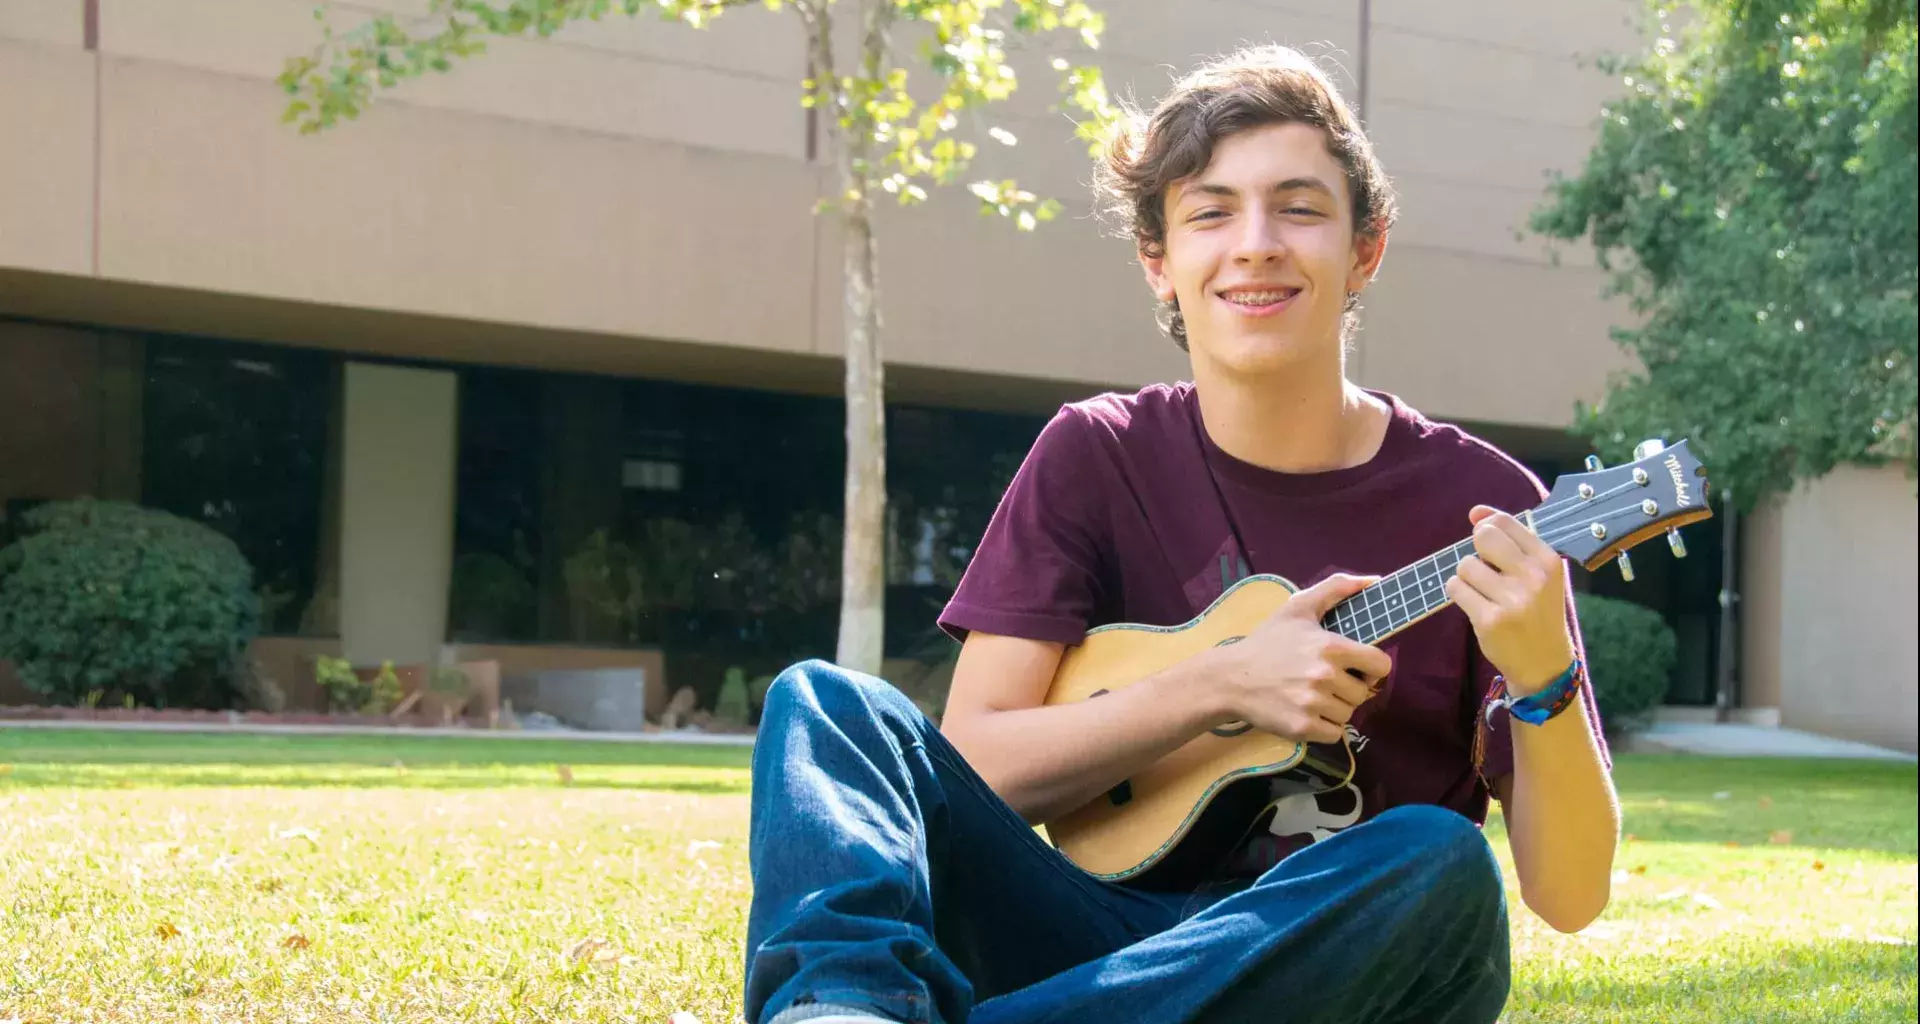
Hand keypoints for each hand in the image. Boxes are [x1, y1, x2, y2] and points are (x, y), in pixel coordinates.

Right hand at [1207, 573, 1393, 743]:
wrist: (1230, 678)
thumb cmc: (1268, 642)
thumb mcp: (1299, 607)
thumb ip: (1337, 588)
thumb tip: (1375, 580)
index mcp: (1331, 647)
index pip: (1380, 665)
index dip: (1371, 667)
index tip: (1355, 667)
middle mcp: (1325, 676)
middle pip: (1362, 693)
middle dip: (1347, 688)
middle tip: (1322, 682)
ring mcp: (1314, 704)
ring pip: (1348, 714)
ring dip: (1334, 708)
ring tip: (1311, 696)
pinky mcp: (1303, 727)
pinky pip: (1334, 734)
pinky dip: (1323, 727)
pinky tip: (1305, 713)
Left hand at [1445, 506, 1577, 695]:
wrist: (1544, 662)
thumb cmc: (1537, 610)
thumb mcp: (1537, 573)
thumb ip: (1509, 538)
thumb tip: (1475, 511)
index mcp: (1548, 560)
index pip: (1504, 522)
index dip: (1486, 528)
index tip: (1489, 547)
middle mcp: (1533, 577)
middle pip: (1483, 536)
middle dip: (1476, 551)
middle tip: (1485, 571)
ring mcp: (1512, 600)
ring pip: (1464, 565)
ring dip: (1466, 577)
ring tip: (1484, 593)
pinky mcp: (1490, 620)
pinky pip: (1455, 588)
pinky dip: (1458, 593)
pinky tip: (1475, 604)